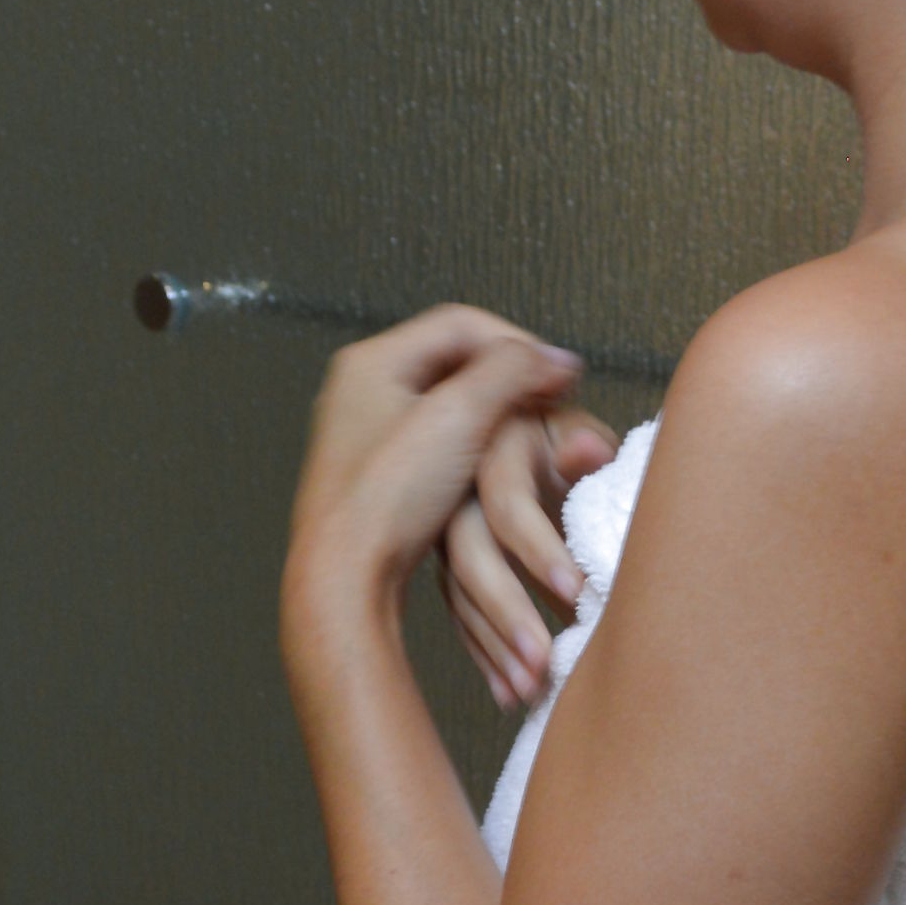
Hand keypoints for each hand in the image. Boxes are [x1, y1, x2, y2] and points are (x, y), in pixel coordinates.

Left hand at [281, 305, 589, 642]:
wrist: (346, 580)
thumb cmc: (387, 502)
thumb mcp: (459, 419)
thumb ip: (511, 372)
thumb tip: (557, 357)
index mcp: (371, 362)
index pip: (461, 323)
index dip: (519, 343)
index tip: (559, 374)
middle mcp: (363, 389)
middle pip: (456, 358)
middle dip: (510, 374)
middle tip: (551, 396)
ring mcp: (370, 432)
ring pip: (450, 400)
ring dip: (498, 408)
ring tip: (534, 427)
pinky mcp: (382, 473)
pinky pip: (441, 439)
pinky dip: (478, 442)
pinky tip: (500, 465)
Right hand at [439, 404, 614, 709]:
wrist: (538, 440)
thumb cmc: (575, 443)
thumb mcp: (583, 435)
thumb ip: (585, 448)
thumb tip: (584, 449)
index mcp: (496, 446)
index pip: (509, 500)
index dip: (539, 546)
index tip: (576, 591)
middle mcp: (459, 488)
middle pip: (470, 554)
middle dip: (507, 611)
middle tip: (542, 663)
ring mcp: (447, 528)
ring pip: (460, 590)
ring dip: (494, 645)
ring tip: (531, 690)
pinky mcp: (450, 563)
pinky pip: (460, 612)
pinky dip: (485, 654)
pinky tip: (509, 694)